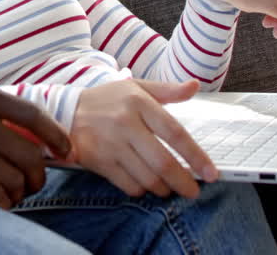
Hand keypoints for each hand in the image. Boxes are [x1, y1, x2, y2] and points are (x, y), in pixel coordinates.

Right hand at [0, 82, 70, 209]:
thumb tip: (42, 141)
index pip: (33, 115)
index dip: (56, 136)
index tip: (65, 152)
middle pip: (29, 156)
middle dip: (36, 177)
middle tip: (29, 185)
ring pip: (14, 180)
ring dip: (16, 194)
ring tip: (6, 194)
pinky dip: (1, 203)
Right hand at [69, 79, 215, 198]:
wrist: (65, 110)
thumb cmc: (108, 100)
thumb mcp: (137, 87)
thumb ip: (168, 90)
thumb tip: (195, 86)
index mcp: (139, 102)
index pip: (174, 132)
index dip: (196, 156)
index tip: (211, 173)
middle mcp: (125, 123)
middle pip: (162, 162)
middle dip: (183, 182)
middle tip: (193, 191)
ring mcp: (110, 144)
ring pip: (147, 178)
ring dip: (163, 188)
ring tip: (168, 187)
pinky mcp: (98, 161)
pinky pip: (128, 185)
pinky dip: (141, 190)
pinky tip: (145, 185)